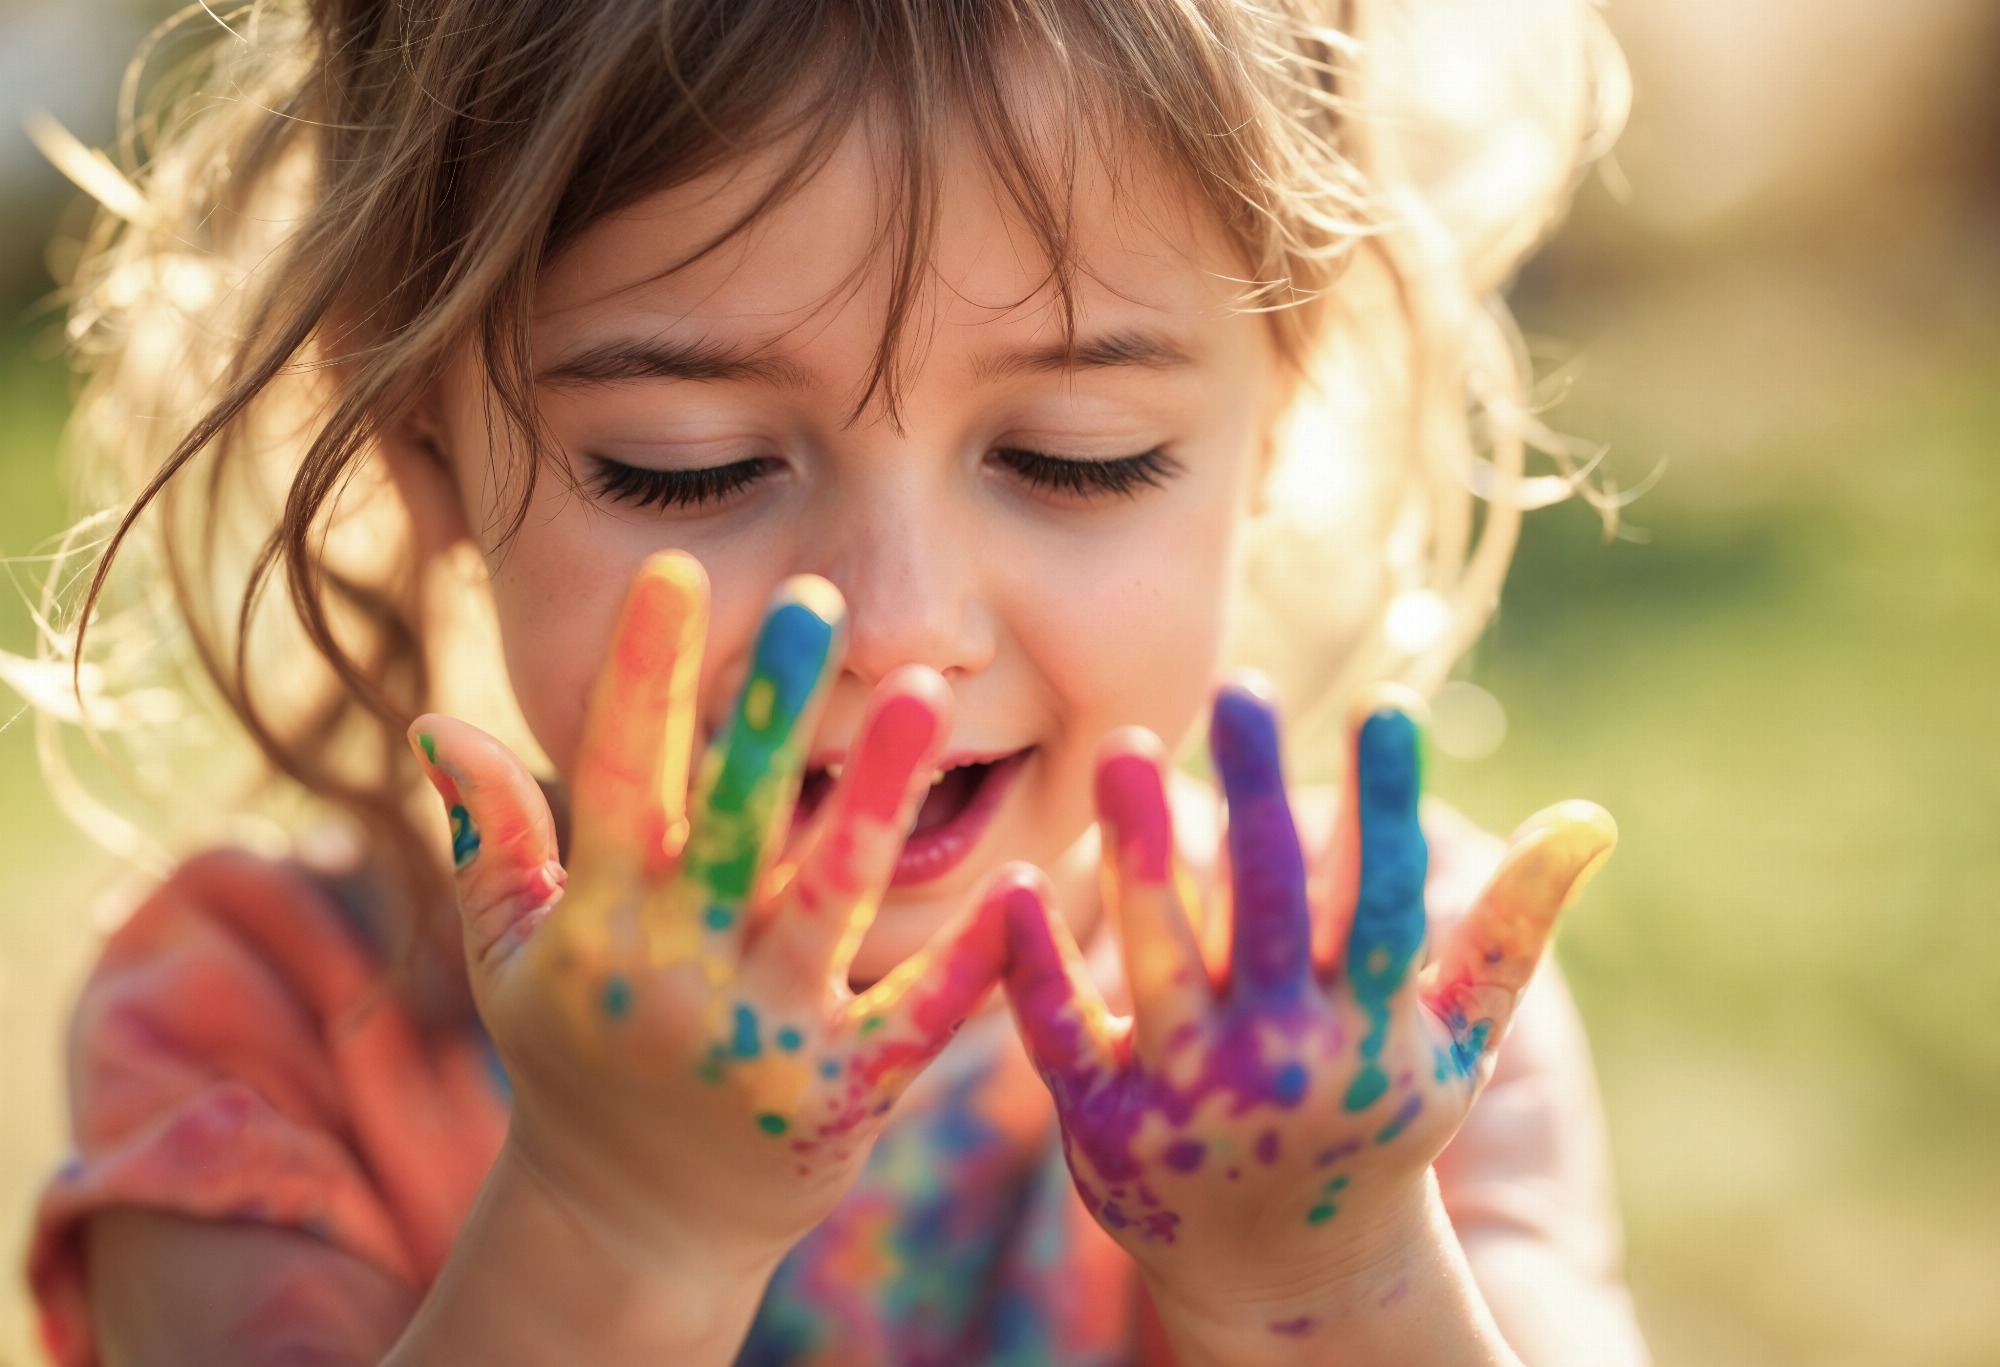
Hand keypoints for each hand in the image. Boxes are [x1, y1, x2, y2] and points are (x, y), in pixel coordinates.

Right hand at [408, 551, 1010, 1272]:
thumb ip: (490, 840)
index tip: (676, 570)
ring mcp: (765, 1037)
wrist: (633, 1230)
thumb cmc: (576, 1064)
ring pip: (831, 901)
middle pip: (732, 824)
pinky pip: (916, 1019)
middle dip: (771, 712)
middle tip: (816, 600)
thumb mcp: (512, 958)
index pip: (614, 780)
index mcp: (599, 926)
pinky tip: (1027, 885)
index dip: (642, 677)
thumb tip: (435, 721)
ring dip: (879, 798)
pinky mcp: (844, 1093)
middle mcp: (678, 974)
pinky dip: (971, 963)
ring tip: (930, 695)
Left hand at [998, 681, 1615, 1341]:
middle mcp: (1284, 1063)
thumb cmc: (1375, 1125)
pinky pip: (1061, 1035)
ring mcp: (1189, 1096)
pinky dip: (1038, 966)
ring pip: (1159, 958)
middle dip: (1257, 797)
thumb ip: (1510, 927)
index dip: (1387, 808)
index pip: (1384, 905)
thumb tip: (1592, 816)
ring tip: (1120, 746)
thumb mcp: (1454, 1042)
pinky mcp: (1105, 1126)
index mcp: (1374, 1034)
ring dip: (1140, 852)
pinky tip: (1016, 885)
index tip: (1384, 706)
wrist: (1290, 1283)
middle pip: (1267, 910)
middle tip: (1238, 689)